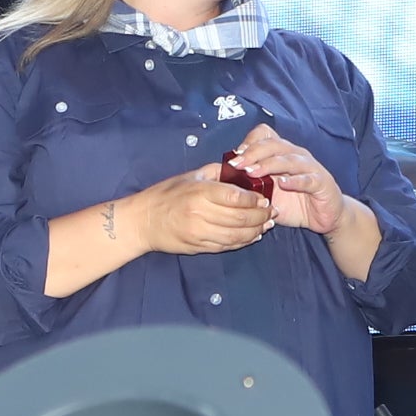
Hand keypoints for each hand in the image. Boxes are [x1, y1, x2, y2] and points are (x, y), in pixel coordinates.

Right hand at [132, 163, 277, 255]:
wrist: (142, 221)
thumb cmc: (166, 194)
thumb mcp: (191, 176)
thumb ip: (218, 172)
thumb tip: (243, 169)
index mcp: (199, 192)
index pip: (235, 197)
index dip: (255, 200)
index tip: (266, 198)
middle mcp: (200, 213)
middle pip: (240, 218)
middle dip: (261, 216)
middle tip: (272, 212)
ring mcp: (199, 233)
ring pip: (236, 235)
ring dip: (256, 231)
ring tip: (267, 224)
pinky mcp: (198, 247)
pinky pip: (226, 246)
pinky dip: (243, 242)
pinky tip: (253, 236)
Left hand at [226, 123, 346, 235]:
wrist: (325, 215)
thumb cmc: (295, 202)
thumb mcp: (269, 192)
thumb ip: (252, 185)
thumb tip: (227, 182)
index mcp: (281, 153)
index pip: (265, 135)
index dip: (250, 141)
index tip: (234, 156)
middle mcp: (295, 155)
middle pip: (273, 144)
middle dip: (252, 153)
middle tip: (237, 165)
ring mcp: (309, 167)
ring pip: (288, 159)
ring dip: (268, 164)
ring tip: (253, 172)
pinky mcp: (321, 182)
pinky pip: (307, 178)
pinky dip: (295, 180)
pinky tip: (283, 183)